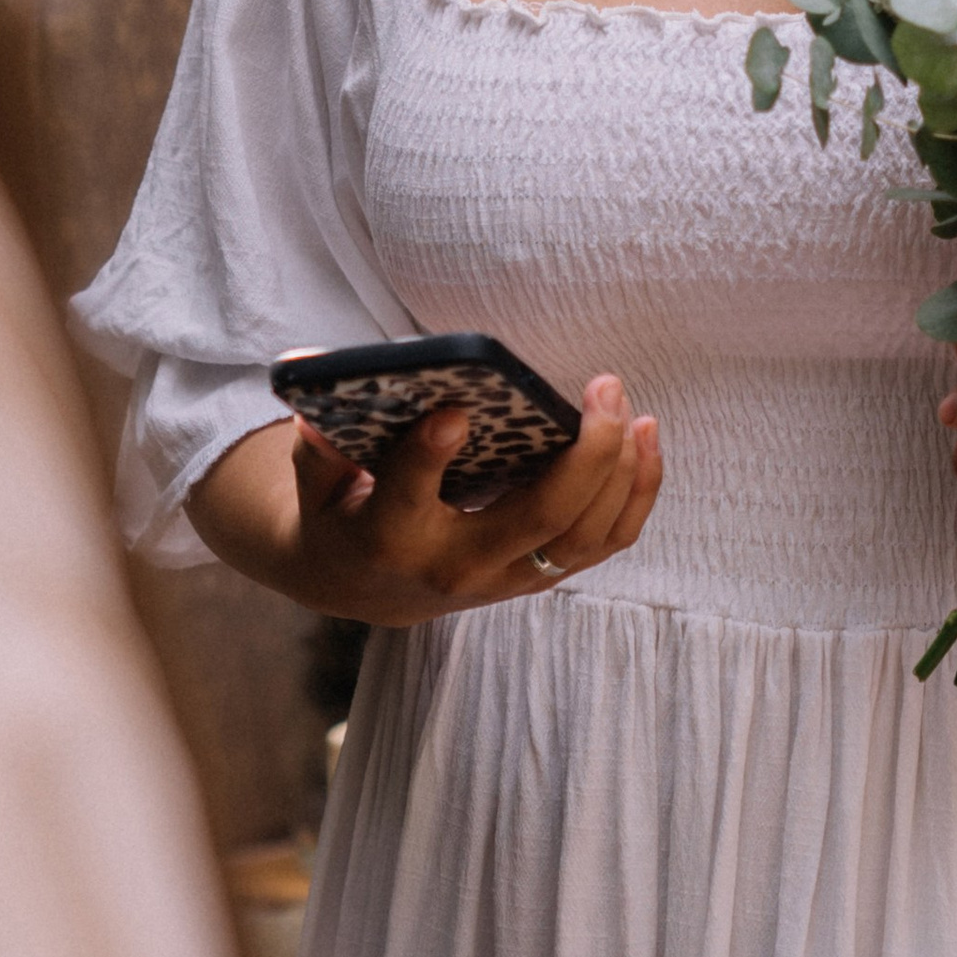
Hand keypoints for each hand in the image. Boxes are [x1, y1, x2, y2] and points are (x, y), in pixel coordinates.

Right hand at [185, 375, 661, 626]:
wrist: (368, 588)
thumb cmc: (343, 514)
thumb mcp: (314, 483)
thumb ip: (315, 442)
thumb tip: (311, 368)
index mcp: (391, 537)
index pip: (409, 496)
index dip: (429, 455)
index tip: (454, 410)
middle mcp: (458, 567)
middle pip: (537, 518)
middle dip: (584, 455)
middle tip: (603, 386)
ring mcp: (507, 578)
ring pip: (583, 536)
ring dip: (621, 474)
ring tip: (632, 411)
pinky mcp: (540, 574)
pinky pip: (603, 543)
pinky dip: (635, 496)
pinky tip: (646, 441)